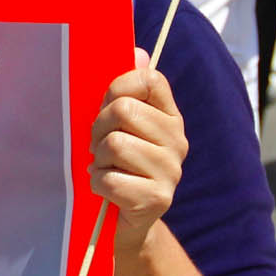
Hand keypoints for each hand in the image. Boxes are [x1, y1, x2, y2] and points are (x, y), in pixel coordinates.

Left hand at [89, 48, 186, 252]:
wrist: (125, 224)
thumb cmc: (116, 166)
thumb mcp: (118, 127)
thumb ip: (124, 92)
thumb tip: (136, 51)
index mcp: (170, 117)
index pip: (149, 79)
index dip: (119, 87)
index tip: (107, 106)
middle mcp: (177, 141)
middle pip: (123, 111)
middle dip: (98, 129)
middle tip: (100, 148)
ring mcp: (170, 171)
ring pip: (115, 144)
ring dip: (98, 160)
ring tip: (105, 168)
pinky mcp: (157, 199)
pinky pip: (110, 179)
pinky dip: (98, 185)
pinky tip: (106, 190)